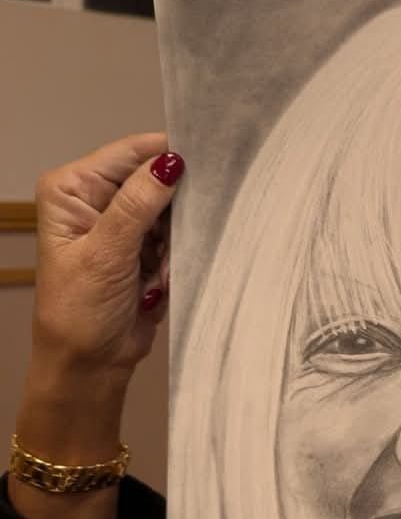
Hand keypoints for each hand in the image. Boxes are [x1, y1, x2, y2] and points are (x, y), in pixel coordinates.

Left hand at [11, 134, 183, 518]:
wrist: (90, 365)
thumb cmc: (80, 311)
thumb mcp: (106, 253)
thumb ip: (138, 204)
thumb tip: (171, 162)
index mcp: (73, 188)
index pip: (128, 154)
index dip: (166, 155)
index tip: (209, 159)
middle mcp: (97, 199)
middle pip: (154, 178)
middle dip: (175, 205)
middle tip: (175, 235)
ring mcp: (124, 224)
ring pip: (172, 210)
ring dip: (177, 238)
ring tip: (159, 270)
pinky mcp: (146, 249)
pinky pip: (178, 237)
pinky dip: (178, 256)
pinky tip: (160, 280)